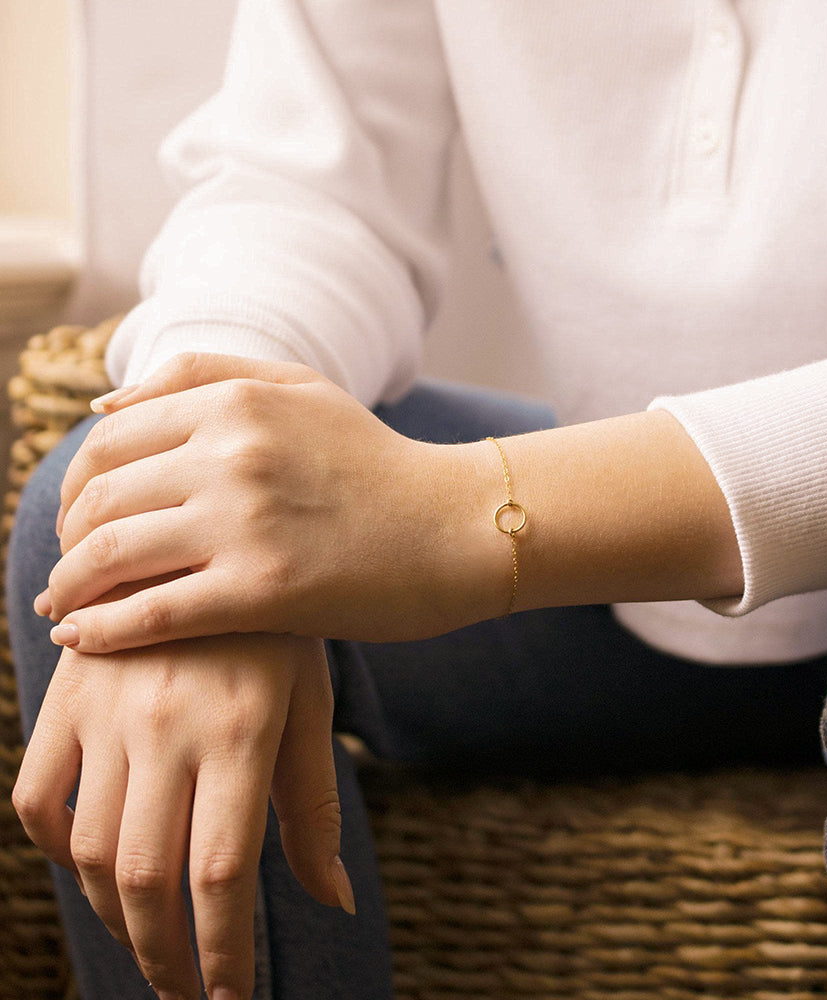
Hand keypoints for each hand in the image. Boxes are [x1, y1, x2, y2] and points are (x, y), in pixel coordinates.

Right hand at [12, 630, 353, 999]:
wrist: (210, 542)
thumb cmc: (279, 634)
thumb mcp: (309, 707)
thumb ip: (313, 807)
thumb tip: (334, 902)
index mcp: (242, 730)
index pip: (220, 873)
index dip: (221, 954)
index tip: (228, 998)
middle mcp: (168, 725)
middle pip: (147, 878)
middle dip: (165, 954)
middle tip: (183, 987)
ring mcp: (109, 712)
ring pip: (89, 851)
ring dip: (113, 917)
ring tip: (148, 940)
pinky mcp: (68, 698)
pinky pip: (38, 797)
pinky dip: (55, 848)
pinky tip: (91, 863)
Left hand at [37, 353, 504, 653]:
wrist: (459, 526)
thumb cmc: (379, 463)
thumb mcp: (302, 389)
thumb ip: (205, 376)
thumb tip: (105, 406)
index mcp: (236, 402)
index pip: (106, 440)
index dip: (73, 485)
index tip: (77, 521)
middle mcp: (232, 454)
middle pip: (96, 498)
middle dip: (65, 540)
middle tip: (69, 570)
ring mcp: (247, 522)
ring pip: (109, 555)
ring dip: (69, 587)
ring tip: (64, 607)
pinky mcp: (265, 590)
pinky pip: (152, 613)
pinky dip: (102, 631)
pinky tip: (81, 641)